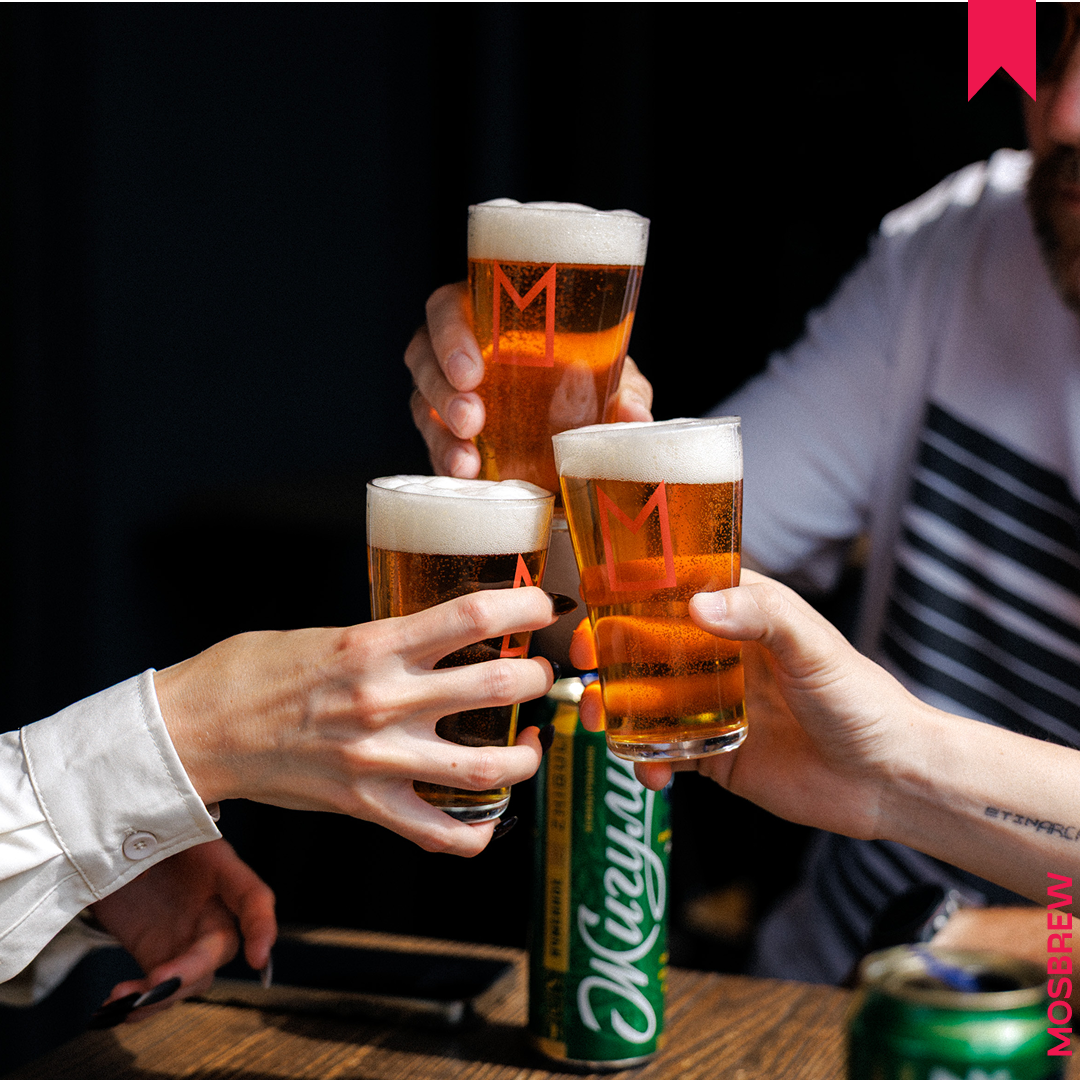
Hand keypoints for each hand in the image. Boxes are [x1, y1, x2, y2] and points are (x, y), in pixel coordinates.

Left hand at [89, 839, 274, 1021]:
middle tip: (155, 981)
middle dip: (193, 969)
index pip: (253, 897)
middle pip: (222, 947)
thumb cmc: (137, 827)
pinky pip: (161, 990)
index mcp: (218, 868)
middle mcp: (211, 907)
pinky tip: (112, 1008)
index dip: (262, 927)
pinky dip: (140, 1006)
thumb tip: (133, 867)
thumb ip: (147, 845)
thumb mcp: (147, 829)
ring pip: (195, 979)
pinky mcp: (159, 955)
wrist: (113, 845)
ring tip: (120, 1000)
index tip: (257, 959)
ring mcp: (187, 936)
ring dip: (162, 996)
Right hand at [156, 587, 557, 856]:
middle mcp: (385, 702)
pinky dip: (477, 834)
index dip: (523, 605)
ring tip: (529, 744)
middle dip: (536, 677)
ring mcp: (379, 761)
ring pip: (486, 768)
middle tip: (536, 672)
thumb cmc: (251, 674)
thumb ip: (387, 641)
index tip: (540, 606)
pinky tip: (490, 817)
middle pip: (498, 687)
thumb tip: (438, 642)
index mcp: (375, 646)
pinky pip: (439, 835)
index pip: (473, 614)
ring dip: (525, 757)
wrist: (195, 732)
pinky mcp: (366, 807)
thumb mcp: (328, 634)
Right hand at [405, 282, 653, 476]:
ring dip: (439, 432)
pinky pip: (433, 444)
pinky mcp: (448, 435)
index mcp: (490, 317)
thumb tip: (637, 418)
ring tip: (468, 461)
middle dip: (441, 389)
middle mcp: (459, 351)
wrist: (583, 425)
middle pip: (423, 356)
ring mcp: (447, 394)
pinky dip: (445, 460)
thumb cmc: (591, 380)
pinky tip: (465, 475)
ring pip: (422, 403)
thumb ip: (628, 392)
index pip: (447, 309)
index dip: (449, 334)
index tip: (472, 370)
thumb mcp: (615, 378)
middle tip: (472, 419)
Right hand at [570, 571, 916, 838]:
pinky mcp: (715, 755)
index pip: (676, 590)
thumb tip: (696, 604)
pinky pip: (664, 753)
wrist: (890, 781)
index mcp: (743, 616)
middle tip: (583, 666)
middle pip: (646, 646)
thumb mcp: (813, 648)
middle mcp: (721, 656)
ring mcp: (713, 706)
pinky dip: (646, 762)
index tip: (595, 601)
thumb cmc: (862, 700)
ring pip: (645, 700)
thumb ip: (760, 618)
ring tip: (599, 723)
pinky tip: (651, 774)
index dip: (629, 593)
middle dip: (607, 654)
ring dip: (614, 708)